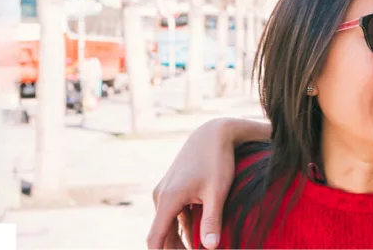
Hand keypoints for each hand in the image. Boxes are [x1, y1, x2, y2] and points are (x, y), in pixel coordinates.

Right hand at [147, 118, 250, 248]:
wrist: (212, 134)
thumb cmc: (217, 161)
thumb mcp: (217, 192)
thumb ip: (212, 220)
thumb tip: (210, 247)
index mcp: (168, 199)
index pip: (155, 237)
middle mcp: (161, 196)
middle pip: (162, 234)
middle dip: (175, 249)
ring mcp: (165, 192)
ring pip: (168, 225)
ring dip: (180, 241)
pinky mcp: (173, 189)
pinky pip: (173, 214)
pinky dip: (183, 228)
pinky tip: (198, 239)